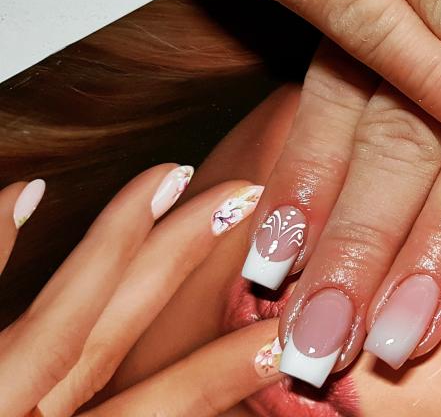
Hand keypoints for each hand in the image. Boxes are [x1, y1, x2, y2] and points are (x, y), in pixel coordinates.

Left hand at [0, 168, 281, 416]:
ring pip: (63, 306)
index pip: (173, 401)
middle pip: (123, 328)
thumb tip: (250, 383)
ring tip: (171, 176)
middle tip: (243, 199)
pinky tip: (30, 189)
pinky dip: (0, 235)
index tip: (283, 332)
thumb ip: (156, 411)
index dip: (229, 366)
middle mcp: (29, 409)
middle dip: (186, 257)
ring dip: (121, 234)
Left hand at [226, 40, 440, 386]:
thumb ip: (386, 65)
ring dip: (439, 246)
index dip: (303, 196)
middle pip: (395, 149)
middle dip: (359, 250)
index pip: (336, 112)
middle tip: (323, 343)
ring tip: (403, 334)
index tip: (269, 278)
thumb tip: (317, 179)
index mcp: (399, 4)